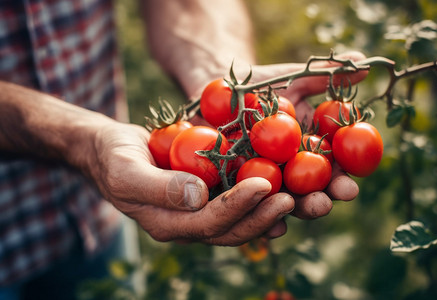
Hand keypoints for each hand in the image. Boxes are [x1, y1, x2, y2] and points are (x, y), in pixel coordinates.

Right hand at [87, 121, 293, 244]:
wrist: (110, 150)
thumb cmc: (114, 158)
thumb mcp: (127, 171)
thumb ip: (159, 188)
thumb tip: (199, 197)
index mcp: (168, 224)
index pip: (208, 222)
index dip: (237, 207)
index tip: (262, 185)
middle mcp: (188, 223)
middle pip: (231, 229)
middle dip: (261, 217)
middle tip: (290, 200)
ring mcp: (198, 210)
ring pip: (238, 220)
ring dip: (267, 212)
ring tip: (295, 200)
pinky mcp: (206, 193)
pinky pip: (235, 199)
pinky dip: (258, 197)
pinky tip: (280, 188)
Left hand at [189, 51, 366, 219]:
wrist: (217, 88)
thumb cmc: (261, 84)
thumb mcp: (294, 78)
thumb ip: (327, 76)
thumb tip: (364, 62)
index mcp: (308, 152)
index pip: (330, 172)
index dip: (341, 181)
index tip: (350, 187)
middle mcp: (287, 172)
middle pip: (306, 194)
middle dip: (317, 202)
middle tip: (323, 204)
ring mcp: (258, 181)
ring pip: (275, 203)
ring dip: (284, 211)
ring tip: (289, 212)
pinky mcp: (231, 184)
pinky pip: (240, 202)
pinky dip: (248, 211)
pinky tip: (252, 221)